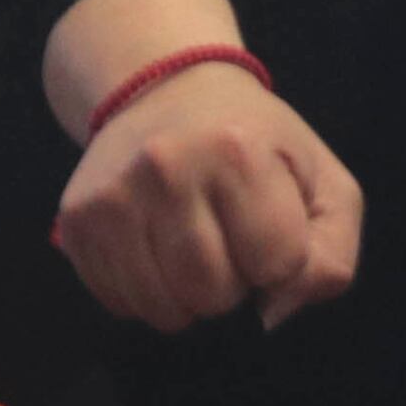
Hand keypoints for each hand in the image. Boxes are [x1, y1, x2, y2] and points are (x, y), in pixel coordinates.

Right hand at [55, 60, 361, 333]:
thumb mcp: (323, 183)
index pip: (279, 265)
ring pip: (164, 310)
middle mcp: (165, 168)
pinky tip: (155, 249)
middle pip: (214, 295)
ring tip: (191, 246)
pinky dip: (147, 294)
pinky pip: (121, 304)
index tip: (268, 227)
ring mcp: (113, 196)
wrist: (166, 87)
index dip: (282, 262)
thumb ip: (329, 257)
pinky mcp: (77, 221)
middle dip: (233, 285)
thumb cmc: (256, 142)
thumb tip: (270, 317)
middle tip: (227, 238)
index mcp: (237, 150)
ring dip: (188, 298)